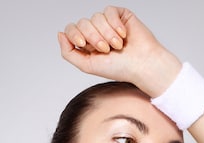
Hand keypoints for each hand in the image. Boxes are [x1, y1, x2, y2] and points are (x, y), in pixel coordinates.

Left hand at [58, 5, 181, 96]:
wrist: (142, 65)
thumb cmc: (120, 69)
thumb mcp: (88, 66)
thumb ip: (69, 53)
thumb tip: (59, 34)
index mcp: (88, 45)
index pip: (72, 30)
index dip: (75, 34)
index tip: (84, 44)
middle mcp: (97, 33)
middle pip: (83, 23)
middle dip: (94, 37)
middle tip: (107, 50)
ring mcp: (109, 23)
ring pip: (96, 18)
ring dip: (107, 34)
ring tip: (118, 46)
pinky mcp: (120, 15)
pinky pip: (109, 11)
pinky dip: (114, 24)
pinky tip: (123, 35)